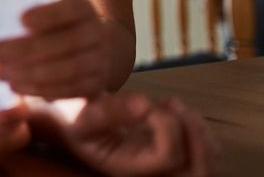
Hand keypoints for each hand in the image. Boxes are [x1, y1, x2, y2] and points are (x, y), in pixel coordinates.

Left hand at [0, 0, 108, 98]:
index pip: (72, 9)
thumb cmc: (54, 24)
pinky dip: (40, 89)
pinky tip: (15, 86)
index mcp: (83, 8)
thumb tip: (3, 27)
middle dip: (27, 49)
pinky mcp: (95, 85)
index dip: (49, 15)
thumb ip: (31, 18)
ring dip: (30, 73)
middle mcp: (97, 33)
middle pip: (67, 42)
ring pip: (69, 69)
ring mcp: (100, 60)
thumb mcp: (47, 11)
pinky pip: (69, 90)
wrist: (91, 46)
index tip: (21, 19)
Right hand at [58, 92, 219, 175]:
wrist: (65, 120)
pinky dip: (198, 131)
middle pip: (197, 172)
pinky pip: (199, 153)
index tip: (145, 100)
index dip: (166, 125)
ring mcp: (160, 168)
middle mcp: (148, 175)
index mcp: (126, 168)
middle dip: (195, 134)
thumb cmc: (69, 116)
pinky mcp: (166, 155)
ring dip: (199, 131)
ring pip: (204, 164)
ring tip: (174, 105)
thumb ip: (109, 110)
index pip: (168, 157)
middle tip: (174, 104)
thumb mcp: (80, 112)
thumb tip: (146, 104)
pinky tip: (174, 110)